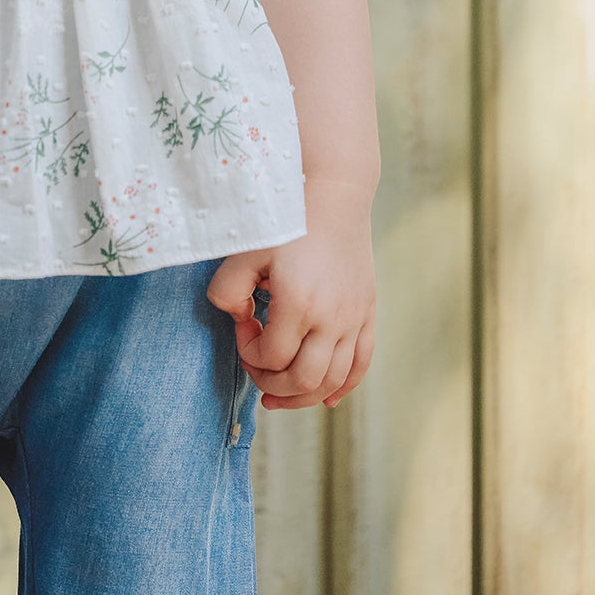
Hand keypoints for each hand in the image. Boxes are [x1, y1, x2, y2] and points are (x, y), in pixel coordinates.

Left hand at [206, 175, 376, 410]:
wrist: (334, 195)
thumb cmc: (286, 219)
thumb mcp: (245, 250)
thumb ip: (227, 290)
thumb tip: (238, 321)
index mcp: (299, 303)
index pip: (272, 357)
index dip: (249, 353)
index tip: (243, 326)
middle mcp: (332, 318)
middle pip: (303, 380)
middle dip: (272, 384)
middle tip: (255, 366)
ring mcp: (354, 318)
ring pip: (332, 380)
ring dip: (303, 397)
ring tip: (277, 394)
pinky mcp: (367, 313)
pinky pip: (361, 365)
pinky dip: (343, 388)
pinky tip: (326, 399)